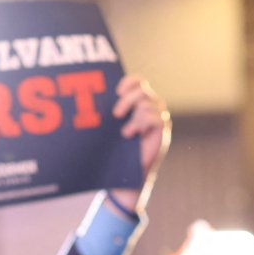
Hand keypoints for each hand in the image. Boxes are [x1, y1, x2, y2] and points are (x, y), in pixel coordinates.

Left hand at [110, 76, 171, 213]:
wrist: (129, 173)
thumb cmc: (117, 148)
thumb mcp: (112, 126)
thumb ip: (112, 110)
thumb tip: (91, 95)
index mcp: (140, 102)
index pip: (140, 81)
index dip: (130, 81)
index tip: (116, 91)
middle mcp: (153, 107)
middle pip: (143, 89)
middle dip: (127, 100)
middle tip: (115, 114)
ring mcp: (159, 118)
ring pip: (147, 104)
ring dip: (133, 116)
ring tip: (124, 133)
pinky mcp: (162, 131)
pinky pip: (153, 117)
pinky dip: (139, 124)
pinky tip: (130, 135)